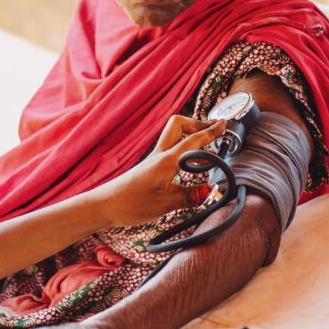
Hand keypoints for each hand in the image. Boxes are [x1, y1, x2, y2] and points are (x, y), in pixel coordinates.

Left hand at [97, 115, 225, 226]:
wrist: (104, 205)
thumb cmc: (131, 204)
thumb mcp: (164, 204)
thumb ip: (189, 197)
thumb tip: (211, 190)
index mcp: (167, 161)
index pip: (193, 140)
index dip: (210, 131)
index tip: (224, 124)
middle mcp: (160, 155)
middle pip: (179, 124)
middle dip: (197, 123)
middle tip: (212, 132)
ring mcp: (154, 159)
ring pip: (174, 135)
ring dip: (190, 134)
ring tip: (206, 146)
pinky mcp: (150, 167)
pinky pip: (170, 149)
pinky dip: (183, 148)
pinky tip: (188, 163)